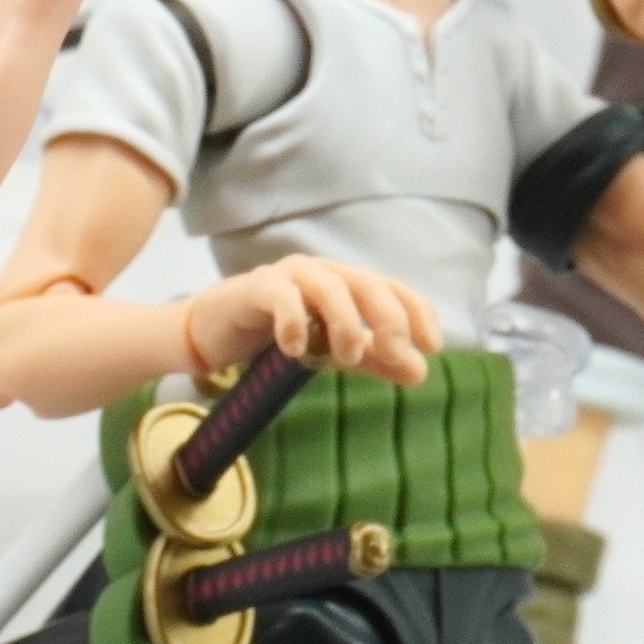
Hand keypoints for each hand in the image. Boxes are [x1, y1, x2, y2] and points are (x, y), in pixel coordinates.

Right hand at [187, 256, 436, 386]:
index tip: (432, 345)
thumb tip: (421, 372)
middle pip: (367, 283)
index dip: (416, 312)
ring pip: (329, 286)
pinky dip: (293, 320)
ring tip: (345, 357)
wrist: (211, 334)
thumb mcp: (332, 352)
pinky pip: (281, 295)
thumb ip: (373, 359)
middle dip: (388, 318)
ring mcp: (288, 275)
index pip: (392, 288)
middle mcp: (322, 272)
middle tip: (395, 353)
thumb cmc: (275, 337)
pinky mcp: (254, 287)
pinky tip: (295, 349)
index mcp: (346, 283)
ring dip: (345, 322)